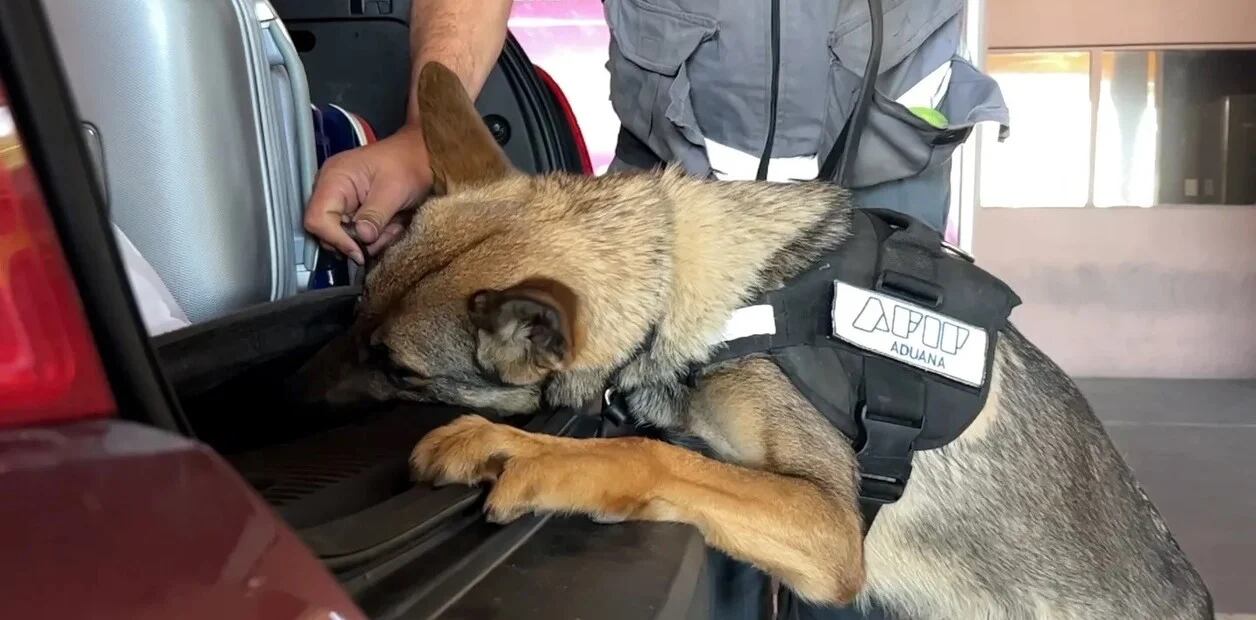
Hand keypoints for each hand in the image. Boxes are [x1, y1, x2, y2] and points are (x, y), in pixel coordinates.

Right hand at [303, 125, 432, 262]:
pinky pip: (358, 232)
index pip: (316, 219)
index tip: (359, 251)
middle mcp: (331, 190)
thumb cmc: (408, 164)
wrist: (422, 155)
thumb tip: (362, 238)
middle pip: (327, 232)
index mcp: (334, 179)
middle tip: (385, 235)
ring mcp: (342, 201)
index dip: (335, 239)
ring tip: (394, 226)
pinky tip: (392, 224)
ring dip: (372, 239)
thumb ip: (374, 215)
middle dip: (358, 241)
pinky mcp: (354, 209)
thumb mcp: (393, 191)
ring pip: (346, 236)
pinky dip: (376, 234)